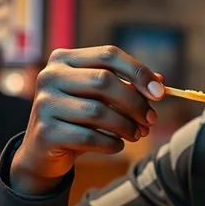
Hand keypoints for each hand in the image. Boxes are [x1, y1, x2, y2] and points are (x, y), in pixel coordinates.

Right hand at [12, 46, 163, 187]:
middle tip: (151, 119)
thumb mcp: (100, 98)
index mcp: (64, 59)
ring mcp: (44, 104)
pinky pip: (89, 137)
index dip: (138, 72)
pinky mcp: (46, 132)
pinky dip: (111, 143)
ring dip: (126, 126)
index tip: (160, 92)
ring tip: (137, 134)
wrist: (43, 151)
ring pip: (98, 112)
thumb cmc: (78, 117)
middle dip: (135, 102)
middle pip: (104, 81)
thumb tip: (161, 83)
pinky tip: (118, 145)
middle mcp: (50, 76)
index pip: (108, 55)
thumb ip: (127, 86)